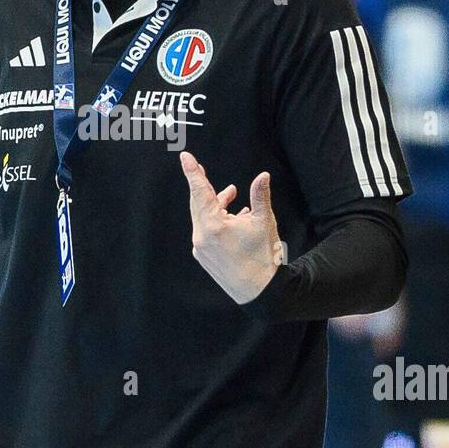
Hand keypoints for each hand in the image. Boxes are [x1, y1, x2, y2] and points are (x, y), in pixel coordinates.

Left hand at [179, 151, 281, 303]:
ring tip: (232, 196)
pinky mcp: (203, 256)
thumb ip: (260, 195)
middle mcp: (201, 236)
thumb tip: (263, 176)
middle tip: (201, 170)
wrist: (259, 290)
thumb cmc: (262, 255)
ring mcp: (200, 248)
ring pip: (202, 218)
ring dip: (215, 205)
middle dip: (203, 187)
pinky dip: (215, 221)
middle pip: (198, 203)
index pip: (200, 191)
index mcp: (214, 225)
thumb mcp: (263, 221)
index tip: (185, 157)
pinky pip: (205, 232)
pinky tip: (233, 219)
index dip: (193, 172)